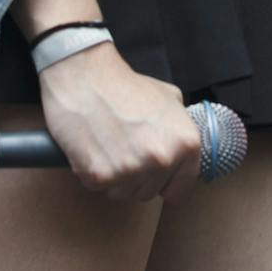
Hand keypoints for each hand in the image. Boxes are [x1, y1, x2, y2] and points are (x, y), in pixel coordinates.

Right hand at [35, 41, 201, 204]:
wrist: (85, 76)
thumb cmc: (125, 85)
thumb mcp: (169, 98)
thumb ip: (181, 128)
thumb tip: (183, 149)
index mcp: (186, 144)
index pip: (181, 190)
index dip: (166, 184)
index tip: (156, 180)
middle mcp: (163, 160)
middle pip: (150, 193)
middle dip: (137, 177)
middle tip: (124, 147)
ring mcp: (132, 170)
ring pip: (124, 194)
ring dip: (115, 178)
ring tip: (108, 145)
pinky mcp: (101, 176)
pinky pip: (98, 188)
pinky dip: (93, 172)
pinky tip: (92, 147)